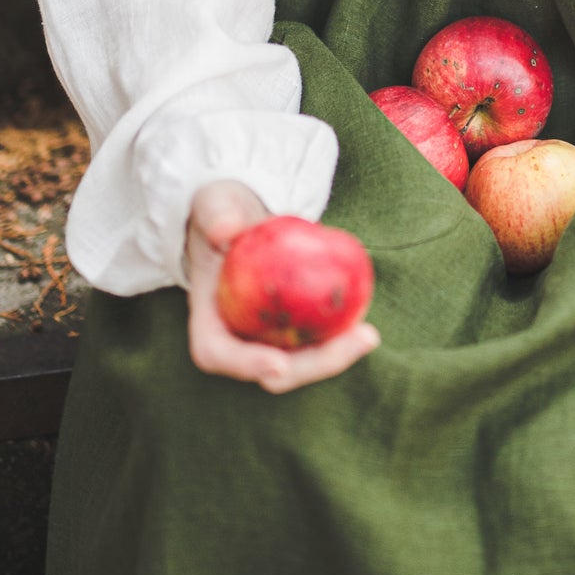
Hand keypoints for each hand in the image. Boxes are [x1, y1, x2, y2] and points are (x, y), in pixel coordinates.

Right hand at [185, 178, 379, 392]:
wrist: (244, 220)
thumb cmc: (225, 211)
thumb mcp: (215, 202)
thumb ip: (216, 212)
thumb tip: (225, 230)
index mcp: (207, 319)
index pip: (216, 353)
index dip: (246, 364)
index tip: (278, 364)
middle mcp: (236, 340)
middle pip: (271, 372)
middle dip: (311, 366)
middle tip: (347, 343)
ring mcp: (266, 340)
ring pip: (299, 364)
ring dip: (334, 358)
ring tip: (367, 337)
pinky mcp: (293, 331)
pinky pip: (318, 342)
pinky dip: (340, 339)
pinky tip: (367, 328)